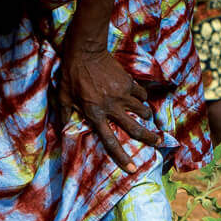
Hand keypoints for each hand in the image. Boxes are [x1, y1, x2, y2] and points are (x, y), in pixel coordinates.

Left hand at [62, 46, 160, 167]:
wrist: (85, 52)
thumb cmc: (71, 76)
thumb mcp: (63, 98)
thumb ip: (63, 115)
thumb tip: (61, 130)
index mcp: (95, 115)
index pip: (110, 141)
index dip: (122, 156)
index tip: (132, 168)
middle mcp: (111, 107)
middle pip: (135, 128)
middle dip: (149, 138)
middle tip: (159, 142)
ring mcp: (122, 94)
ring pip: (142, 111)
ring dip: (146, 116)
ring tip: (147, 118)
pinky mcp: (128, 82)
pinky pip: (141, 94)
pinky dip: (143, 98)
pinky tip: (140, 99)